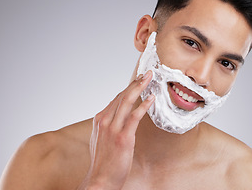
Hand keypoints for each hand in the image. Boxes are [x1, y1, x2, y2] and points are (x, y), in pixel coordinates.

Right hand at [79, 71, 153, 189]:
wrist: (100, 180)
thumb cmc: (102, 161)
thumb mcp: (100, 139)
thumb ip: (107, 125)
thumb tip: (115, 116)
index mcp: (99, 119)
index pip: (116, 98)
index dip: (128, 87)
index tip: (137, 80)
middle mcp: (104, 120)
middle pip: (122, 95)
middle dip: (135, 82)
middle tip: (146, 73)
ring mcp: (113, 128)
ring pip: (127, 101)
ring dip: (140, 87)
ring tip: (149, 78)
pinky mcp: (123, 137)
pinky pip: (134, 116)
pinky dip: (144, 105)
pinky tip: (151, 98)